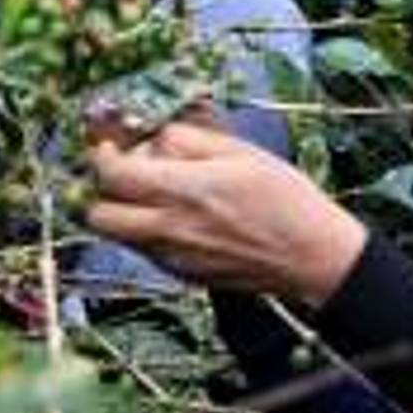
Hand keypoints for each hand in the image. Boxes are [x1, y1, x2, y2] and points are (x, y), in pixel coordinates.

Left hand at [86, 122, 367, 305]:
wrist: (313, 256)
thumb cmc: (286, 200)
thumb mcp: (242, 152)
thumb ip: (190, 141)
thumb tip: (158, 138)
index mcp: (185, 190)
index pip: (112, 175)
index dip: (102, 156)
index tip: (111, 146)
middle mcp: (170, 228)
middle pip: (98, 215)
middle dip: (102, 191)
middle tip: (125, 174)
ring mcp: (174, 257)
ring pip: (118, 237)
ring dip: (124, 213)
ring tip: (155, 196)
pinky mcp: (184, 275)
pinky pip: (146, 251)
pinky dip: (149, 233)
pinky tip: (181, 219)